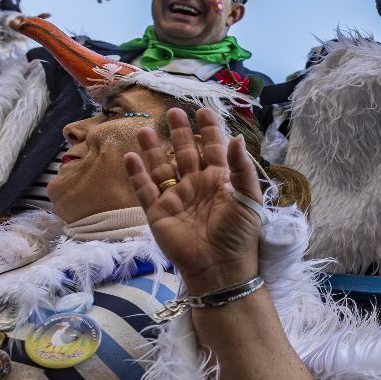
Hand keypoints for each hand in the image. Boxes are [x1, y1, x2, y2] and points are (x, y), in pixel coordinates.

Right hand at [125, 106, 263, 295]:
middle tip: (173, 111)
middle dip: (180, 133)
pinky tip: (131, 156)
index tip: (203, 111)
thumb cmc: (239, 234)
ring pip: (162, 168)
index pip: (213, 148)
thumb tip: (236, 138)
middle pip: (185, 153)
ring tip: (147, 129)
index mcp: (220, 180)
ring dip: (154, 149)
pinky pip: (145, 190)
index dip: (209, 130)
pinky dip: (137, 174)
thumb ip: (242, 168)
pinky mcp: (158, 213)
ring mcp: (176, 198)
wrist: (220, 267)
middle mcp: (196, 185)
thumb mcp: (249, 199)